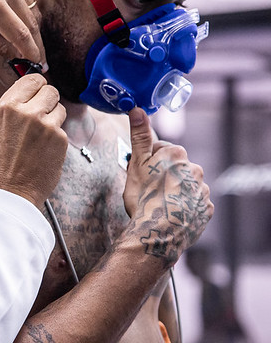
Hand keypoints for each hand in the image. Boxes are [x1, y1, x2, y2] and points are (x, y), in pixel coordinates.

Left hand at [0, 0, 45, 65]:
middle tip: (39, 60)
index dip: (31, 52)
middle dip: (37, 44)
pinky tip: (20, 23)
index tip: (37, 64)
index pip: (21, 34)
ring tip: (28, 44)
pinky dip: (27, 13)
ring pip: (33, 12)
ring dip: (33, 30)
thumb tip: (18, 56)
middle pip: (32, 24)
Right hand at [0, 75, 66, 206]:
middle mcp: (27, 112)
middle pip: (51, 89)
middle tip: (41, 113)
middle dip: (48, 100)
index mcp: (7, 106)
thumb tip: (29, 95)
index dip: (37, 86)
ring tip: (41, 134)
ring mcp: (46, 125)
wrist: (9, 191)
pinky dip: (56, 138)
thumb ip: (13, 108)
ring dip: (54, 117)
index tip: (37, 93)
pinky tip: (45, 150)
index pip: (33, 79)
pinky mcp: (60, 140)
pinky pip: (63, 129)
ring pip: (60, 108)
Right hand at [123, 108, 212, 268]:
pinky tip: (171, 212)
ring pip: (185, 184)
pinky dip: (184, 205)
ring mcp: (202, 190)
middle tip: (148, 190)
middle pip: (175, 166)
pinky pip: (194, 202)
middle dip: (163, 174)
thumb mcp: (136, 164)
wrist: (159, 233)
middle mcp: (194, 168)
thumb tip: (138, 108)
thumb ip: (139, 135)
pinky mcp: (206, 208)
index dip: (148, 161)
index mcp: (177, 154)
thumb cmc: (144, 198)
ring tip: (159, 204)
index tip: (141, 173)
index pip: (161, 149)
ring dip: (174, 190)